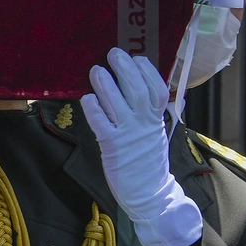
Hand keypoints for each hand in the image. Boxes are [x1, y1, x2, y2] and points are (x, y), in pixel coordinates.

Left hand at [81, 48, 201, 245]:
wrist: (148, 192)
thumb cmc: (145, 158)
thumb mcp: (153, 130)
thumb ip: (145, 110)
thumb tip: (134, 83)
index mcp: (156, 119)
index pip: (158, 89)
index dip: (148, 71)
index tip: (137, 57)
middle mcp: (144, 124)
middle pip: (139, 91)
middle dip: (126, 70)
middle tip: (113, 53)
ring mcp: (129, 135)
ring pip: (119, 104)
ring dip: (107, 85)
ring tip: (96, 70)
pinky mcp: (112, 147)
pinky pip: (102, 125)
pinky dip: (94, 110)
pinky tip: (86, 98)